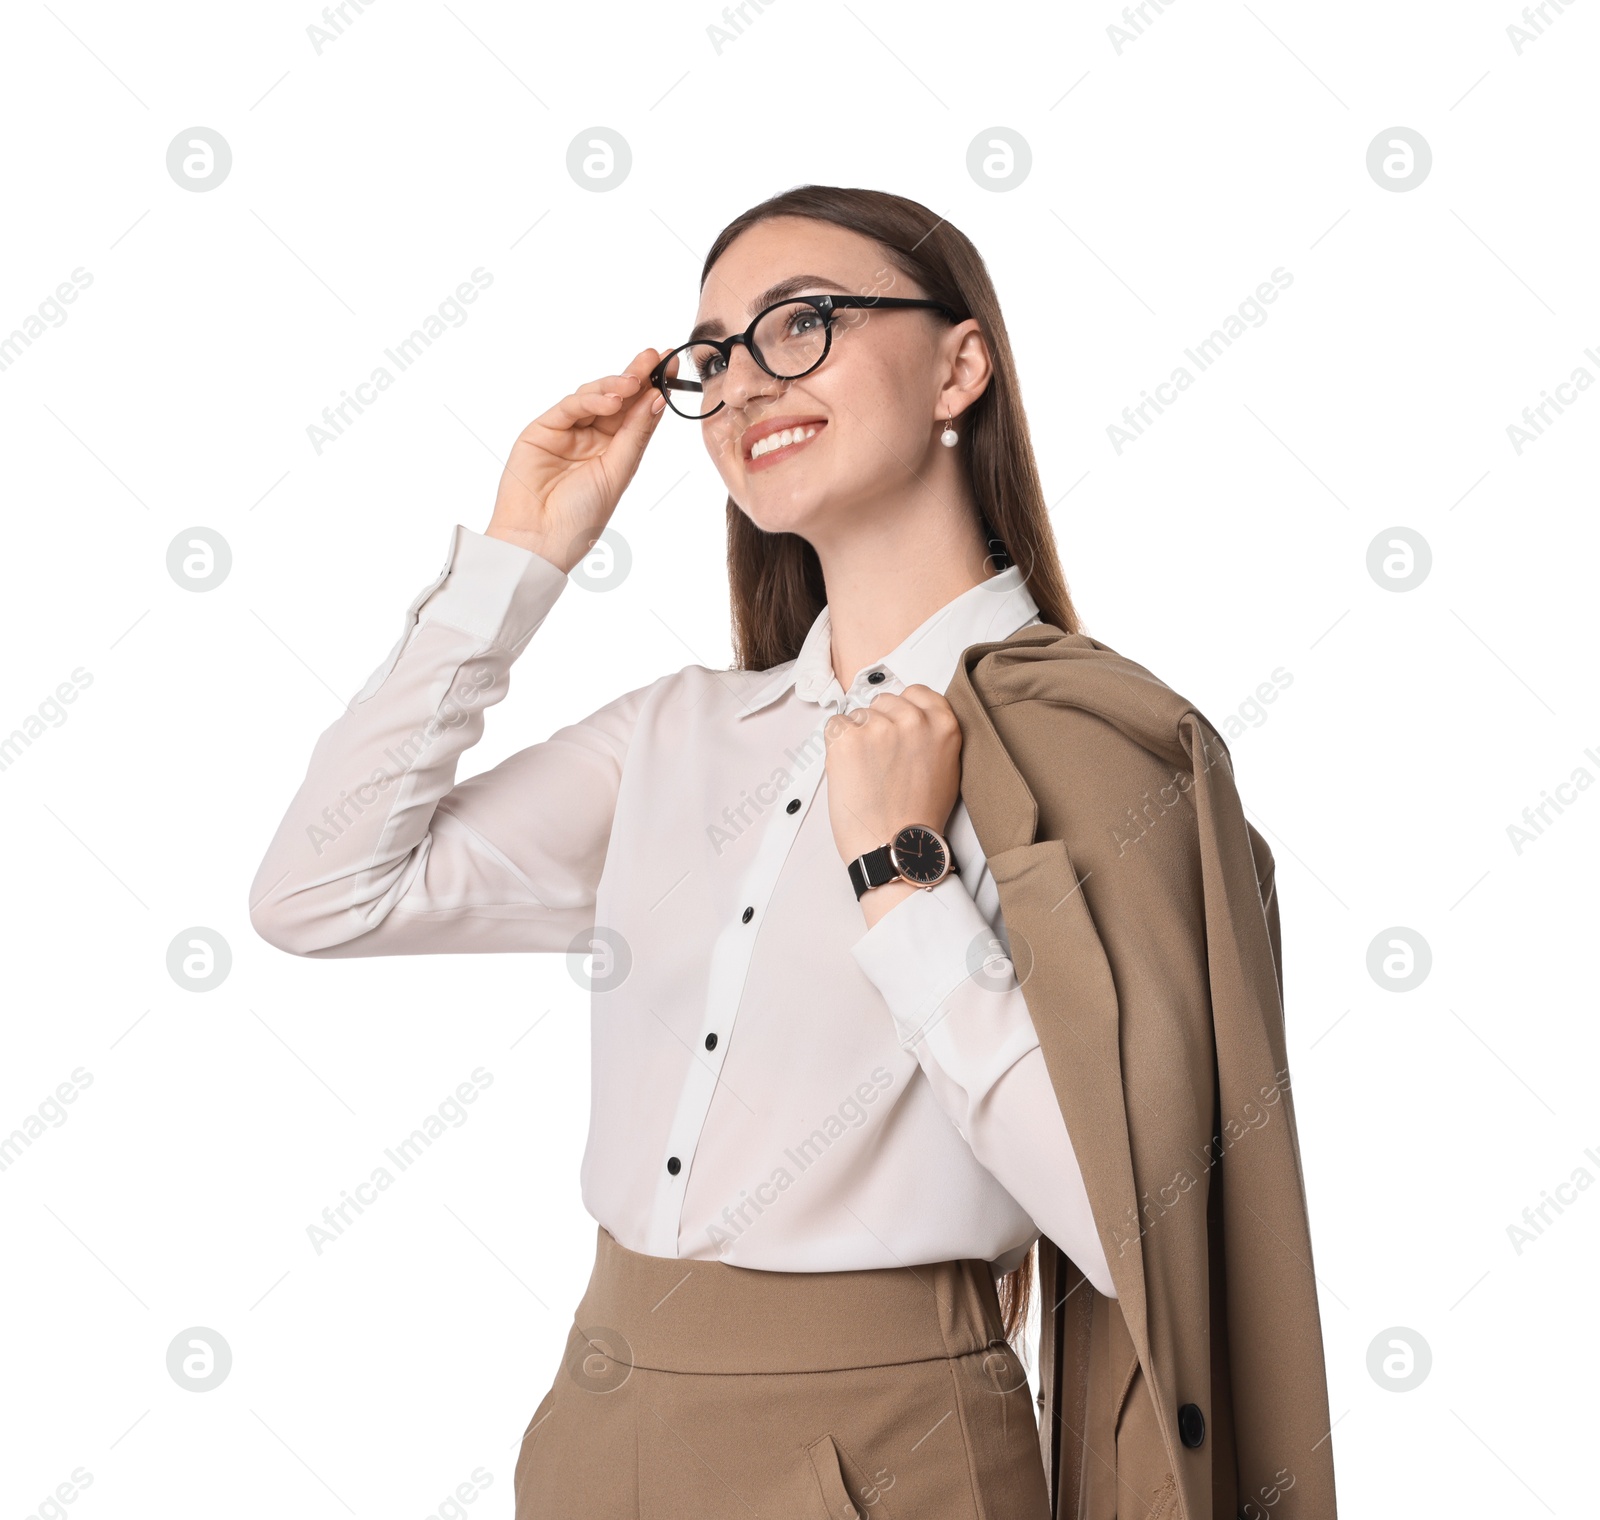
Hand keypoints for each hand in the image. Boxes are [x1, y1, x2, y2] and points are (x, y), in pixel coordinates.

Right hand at [484, 348, 668, 572]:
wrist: (539, 541)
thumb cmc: (580, 518)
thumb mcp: (617, 473)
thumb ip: (635, 434)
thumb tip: (658, 398)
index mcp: (615, 452)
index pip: (638, 413)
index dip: (655, 390)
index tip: (674, 367)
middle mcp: (593, 439)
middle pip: (618, 399)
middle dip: (639, 376)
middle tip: (658, 356)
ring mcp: (567, 432)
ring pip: (595, 397)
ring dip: (617, 385)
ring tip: (636, 381)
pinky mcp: (542, 429)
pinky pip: (570, 407)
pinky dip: (592, 400)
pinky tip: (612, 398)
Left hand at [823, 685, 962, 924]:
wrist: (895, 847)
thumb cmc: (919, 816)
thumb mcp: (947, 767)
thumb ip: (932, 735)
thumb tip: (909, 716)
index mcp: (943, 724)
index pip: (916, 692)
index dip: (902, 711)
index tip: (897, 731)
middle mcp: (914, 719)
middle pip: (884, 701)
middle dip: (879, 724)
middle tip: (881, 763)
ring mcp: (879, 727)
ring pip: (858, 715)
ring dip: (857, 737)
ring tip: (867, 773)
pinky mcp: (848, 738)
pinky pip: (834, 726)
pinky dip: (836, 747)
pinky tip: (850, 773)